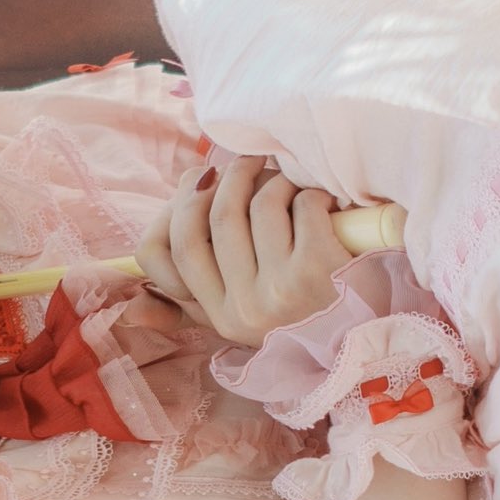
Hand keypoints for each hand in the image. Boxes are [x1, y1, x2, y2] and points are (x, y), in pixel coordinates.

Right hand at [135, 152, 350, 344]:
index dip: (184, 203)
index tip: (204, 179)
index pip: (171, 248)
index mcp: (218, 315)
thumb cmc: (301, 315)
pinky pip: (301, 205)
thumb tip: (129, 309)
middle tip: (249, 162)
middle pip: (215, 216)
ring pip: (259, 205)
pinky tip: (323, 204)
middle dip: (232, 176)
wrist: (370, 337)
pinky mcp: (318, 268)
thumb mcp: (244, 320)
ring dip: (277, 182)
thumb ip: (189, 308)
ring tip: (290, 184)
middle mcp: (243, 307)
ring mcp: (280, 289)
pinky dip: (313, 194)